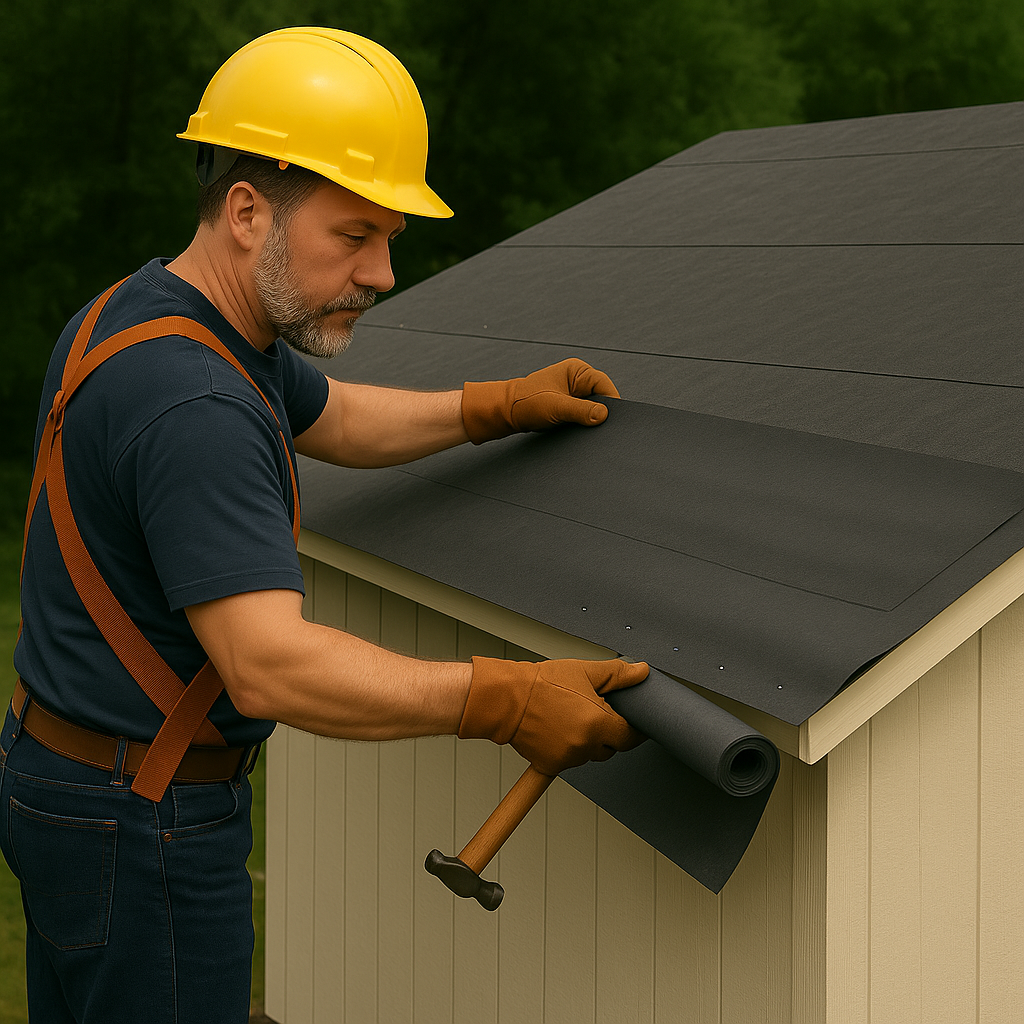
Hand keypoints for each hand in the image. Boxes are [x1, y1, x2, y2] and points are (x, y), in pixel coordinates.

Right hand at [458, 656, 647, 773]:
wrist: (507, 698)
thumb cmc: (542, 684)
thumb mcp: (584, 671)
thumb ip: (617, 674)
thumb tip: (641, 672)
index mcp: (598, 723)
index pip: (630, 736)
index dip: (634, 729)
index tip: (633, 722)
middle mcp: (585, 745)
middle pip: (611, 747)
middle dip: (608, 733)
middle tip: (594, 712)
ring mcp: (568, 758)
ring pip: (590, 754)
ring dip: (588, 741)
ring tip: (572, 717)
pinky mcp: (552, 765)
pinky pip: (570, 761)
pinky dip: (569, 749)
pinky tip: (560, 730)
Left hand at [461, 358, 619, 443]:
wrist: (506, 413)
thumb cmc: (525, 403)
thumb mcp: (556, 407)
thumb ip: (581, 410)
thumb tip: (603, 415)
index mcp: (576, 371)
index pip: (604, 385)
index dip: (611, 402)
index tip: (613, 418)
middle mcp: (576, 380)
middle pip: (601, 397)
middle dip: (599, 412)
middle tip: (596, 424)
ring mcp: (573, 394)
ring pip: (592, 409)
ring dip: (589, 419)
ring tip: (581, 425)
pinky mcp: (568, 407)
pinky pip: (583, 416)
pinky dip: (582, 424)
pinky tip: (577, 429)